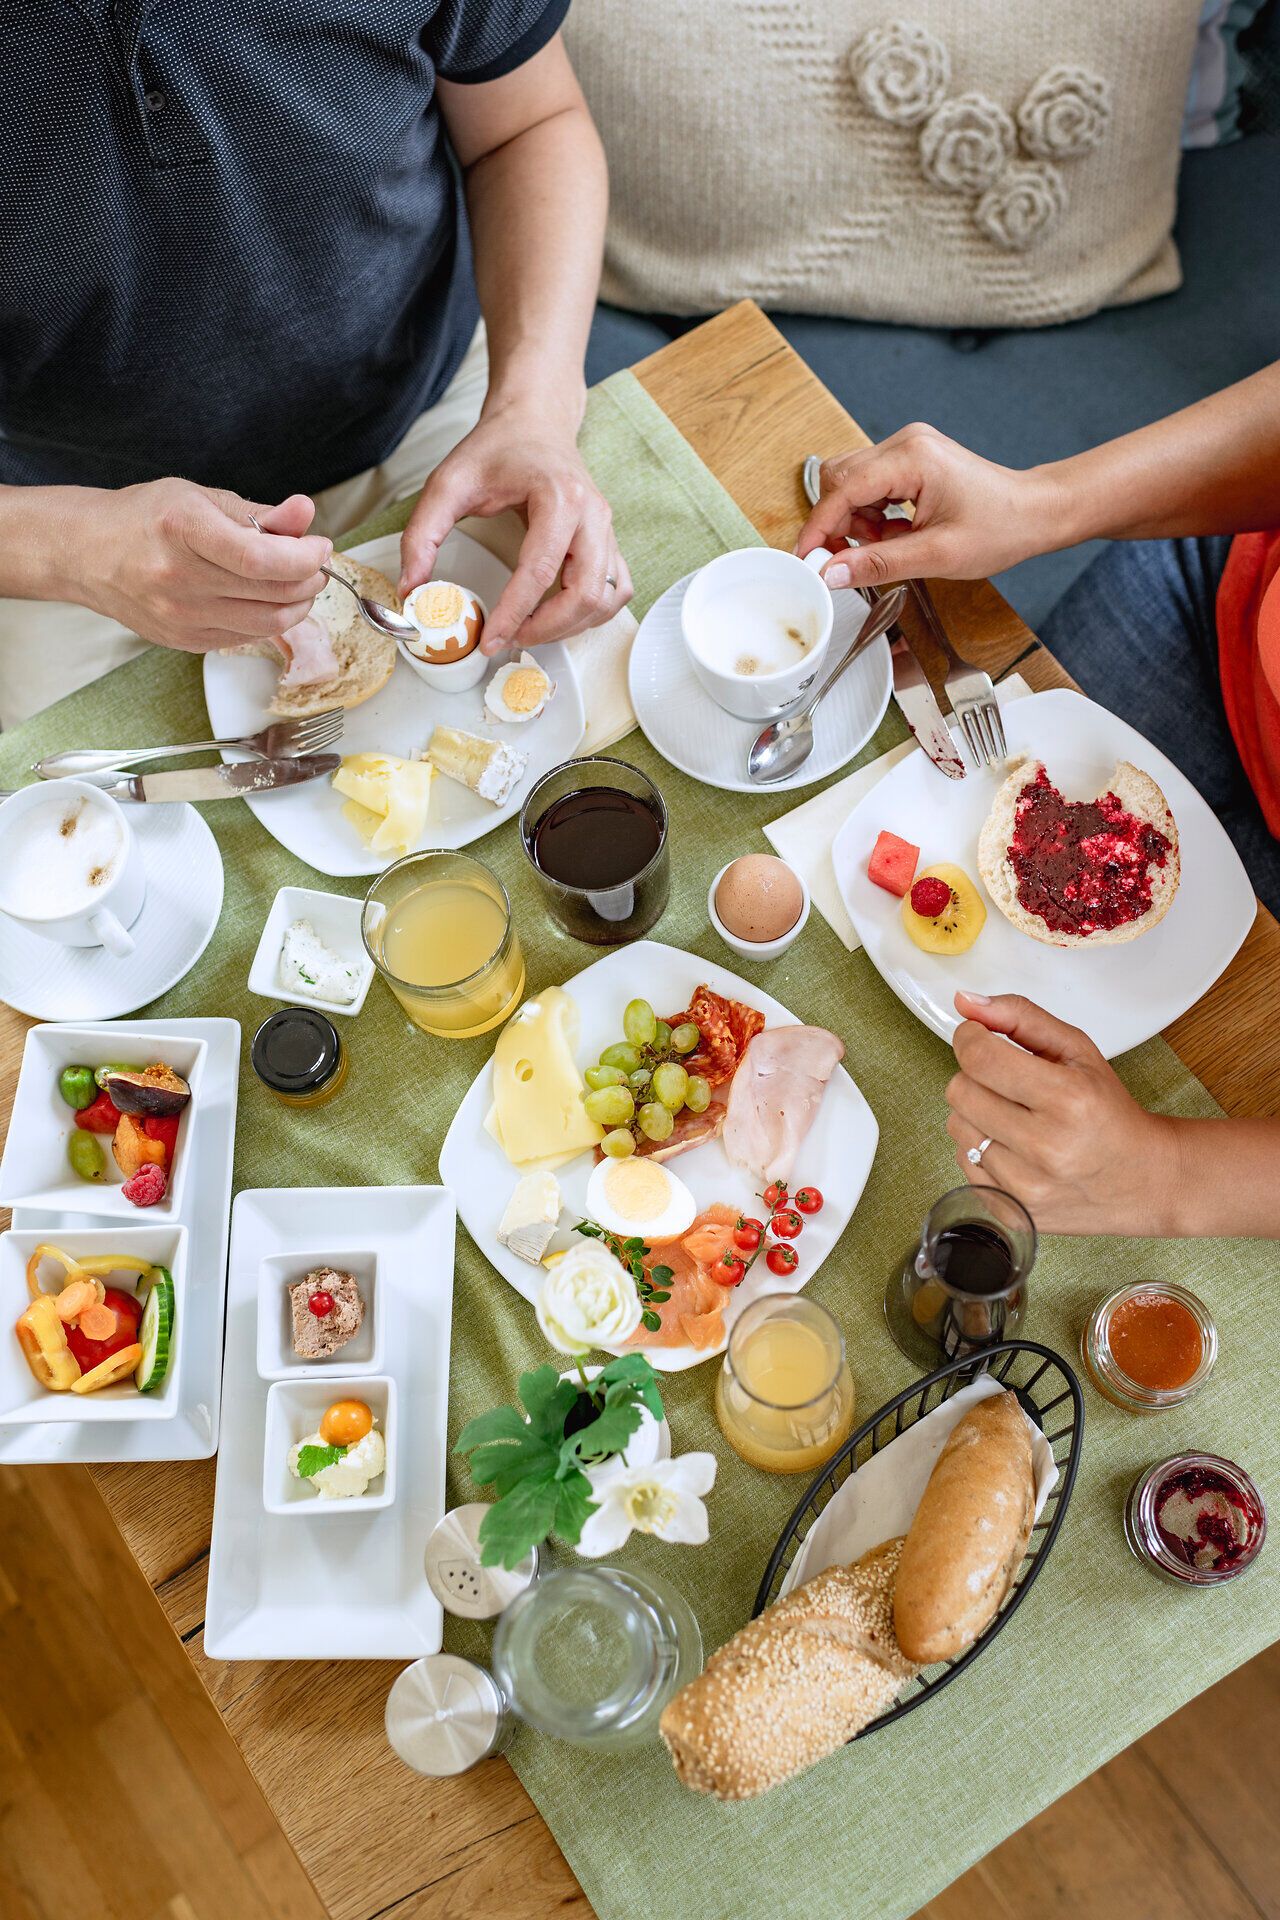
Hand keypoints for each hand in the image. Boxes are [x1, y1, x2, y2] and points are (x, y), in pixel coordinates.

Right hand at [70, 482, 331, 652]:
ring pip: (267, 623)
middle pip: (271, 593)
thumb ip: (257, 512)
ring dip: (297, 603)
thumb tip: (305, 511)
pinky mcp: (184, 641)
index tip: (320, 546)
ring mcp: (179, 616)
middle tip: (313, 562)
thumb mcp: (199, 498)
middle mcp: (178, 578)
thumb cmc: (145, 519)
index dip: (303, 557)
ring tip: (297, 581)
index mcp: (182, 530)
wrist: (88, 554)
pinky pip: (247, 637)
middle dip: (308, 578)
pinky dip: (270, 619)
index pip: (260, 559)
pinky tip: (267, 598)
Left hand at [399, 402, 631, 653]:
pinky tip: (560, 617)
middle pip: (585, 593)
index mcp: (559, 497)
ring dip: (571, 627)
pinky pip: (616, 591)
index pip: (540, 570)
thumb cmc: (498, 448)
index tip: (490, 640)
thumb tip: (412, 588)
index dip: (514, 613)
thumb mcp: (448, 483)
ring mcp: (607, 530)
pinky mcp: (610, 541)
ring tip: (530, 630)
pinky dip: (592, 614)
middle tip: (510, 639)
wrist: (535, 421)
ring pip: (606, 599)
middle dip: (547, 629)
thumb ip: (422, 534)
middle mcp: (593, 515)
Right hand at [794, 424, 1061, 592]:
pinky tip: (895, 533)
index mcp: (912, 458)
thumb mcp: (936, 556)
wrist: (1035, 512)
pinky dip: (872, 514)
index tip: (807, 558)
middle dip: (838, 523)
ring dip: (856, 520)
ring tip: (885, 544)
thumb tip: (830, 573)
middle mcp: (906, 443)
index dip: (820, 527)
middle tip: (850, 557)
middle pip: (840, 479)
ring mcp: (909, 447)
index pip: (843, 489)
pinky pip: (871, 484)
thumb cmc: (1000, 528)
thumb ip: (878, 563)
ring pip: (852, 482)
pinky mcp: (912, 458)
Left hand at [944, 992, 1181, 1235]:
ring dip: (977, 1113)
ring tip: (1015, 1117)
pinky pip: (963, 1162)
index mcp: (1068, 1098)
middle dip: (976, 1076)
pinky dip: (980, 1147)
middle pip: (960, 1091)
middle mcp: (1046, 1146)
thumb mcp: (1077, 1050)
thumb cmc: (1109, 1112)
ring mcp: (1027, 1186)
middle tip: (1009, 1082)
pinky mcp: (1011, 1211)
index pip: (979, 1058)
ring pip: (956, 1126)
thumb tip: (966, 1003)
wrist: (1142, 1179)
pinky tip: (1013, 1146)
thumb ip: (1021, 1017)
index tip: (978, 1036)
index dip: (969, 1038)